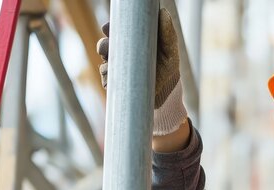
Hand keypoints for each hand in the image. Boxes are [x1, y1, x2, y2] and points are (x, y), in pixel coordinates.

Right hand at [96, 8, 187, 135]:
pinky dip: (110, 78)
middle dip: (104, 46)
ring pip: (104, 62)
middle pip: (104, 45)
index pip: (114, 31)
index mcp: (131, 42)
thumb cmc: (168, 68)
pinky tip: (118, 79)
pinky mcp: (114, 84)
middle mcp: (121, 54)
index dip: (109, 28)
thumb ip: (167, 32)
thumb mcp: (170, 50)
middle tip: (107, 50)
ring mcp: (116, 68)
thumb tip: (163, 12)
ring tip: (115, 67)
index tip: (107, 28)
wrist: (166, 94)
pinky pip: (106, 78)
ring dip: (108, 64)